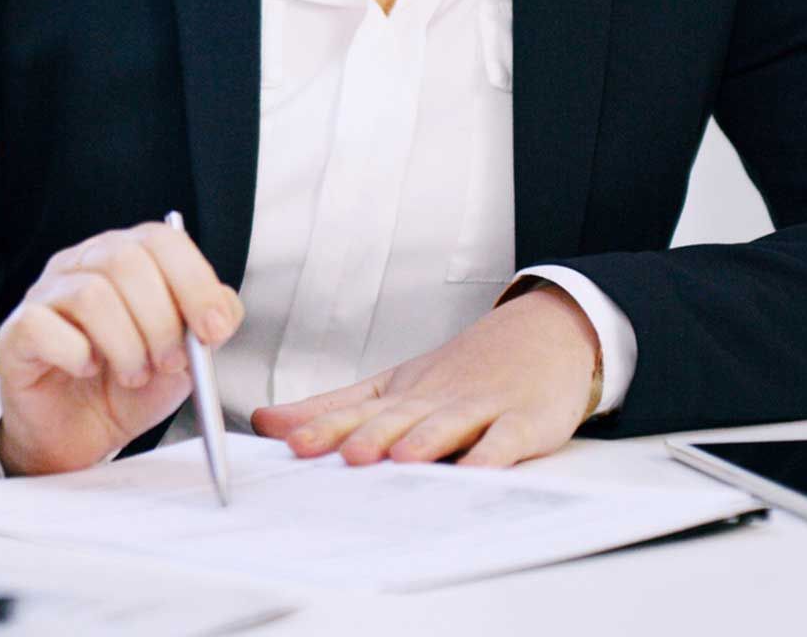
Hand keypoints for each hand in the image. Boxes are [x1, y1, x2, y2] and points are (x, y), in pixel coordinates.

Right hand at [0, 221, 243, 477]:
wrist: (78, 436)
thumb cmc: (124, 390)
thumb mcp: (183, 360)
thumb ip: (206, 329)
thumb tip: (221, 308)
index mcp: (124, 259)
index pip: (160, 239)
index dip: (194, 281)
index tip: (214, 328)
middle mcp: (80, 265)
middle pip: (125, 260)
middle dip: (161, 320)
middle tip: (169, 362)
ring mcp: (43, 295)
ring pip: (90, 294)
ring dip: (126, 346)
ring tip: (132, 374)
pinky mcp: (16, 332)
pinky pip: (44, 327)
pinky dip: (77, 355)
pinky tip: (87, 370)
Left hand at [250, 283, 598, 467]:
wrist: (540, 335)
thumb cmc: (457, 372)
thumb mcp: (391, 386)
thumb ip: (330, 408)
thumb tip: (266, 422)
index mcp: (400, 394)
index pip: (357, 410)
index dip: (324, 427)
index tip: (291, 444)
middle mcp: (434, 399)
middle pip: (398, 418)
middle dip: (368, 435)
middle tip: (340, 455)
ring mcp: (479, 408)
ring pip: (447, 424)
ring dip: (424, 440)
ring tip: (399, 457)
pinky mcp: (523, 422)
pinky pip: (506, 440)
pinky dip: (492, 455)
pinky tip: (476, 471)